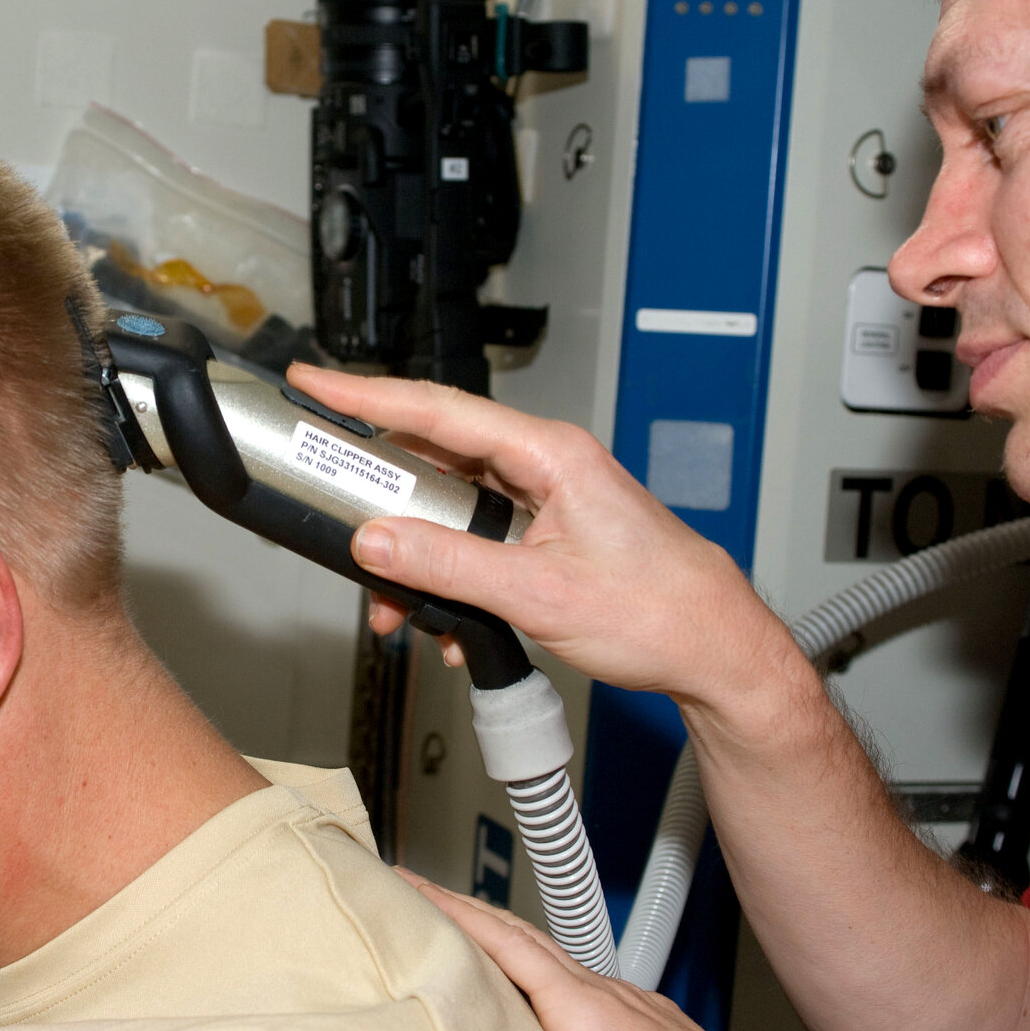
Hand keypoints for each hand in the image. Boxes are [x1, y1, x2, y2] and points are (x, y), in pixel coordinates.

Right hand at [284, 365, 810, 713]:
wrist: (714, 648)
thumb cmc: (660, 612)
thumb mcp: (537, 594)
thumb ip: (447, 563)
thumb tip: (377, 541)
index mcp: (549, 454)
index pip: (437, 409)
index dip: (366, 394)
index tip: (315, 382)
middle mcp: (546, 464)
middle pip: (435, 456)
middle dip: (382, 498)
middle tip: (334, 509)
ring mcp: (546, 498)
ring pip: (452, 506)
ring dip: (417, 553)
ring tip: (395, 602)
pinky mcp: (546, 532)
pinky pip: (477, 538)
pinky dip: (449, 575)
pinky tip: (447, 620)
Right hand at [398, 868, 775, 1030]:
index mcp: (580, 1008)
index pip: (501, 940)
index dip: (449, 908)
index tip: (407, 884)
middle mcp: (604, 992)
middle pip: (520, 933)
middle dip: (466, 907)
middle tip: (419, 893)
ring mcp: (631, 1001)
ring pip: (553, 956)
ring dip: (504, 938)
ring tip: (466, 937)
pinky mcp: (652, 1019)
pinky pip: (583, 978)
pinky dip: (546, 969)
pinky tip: (544, 990)